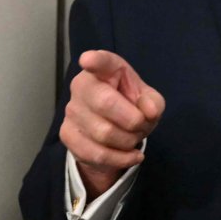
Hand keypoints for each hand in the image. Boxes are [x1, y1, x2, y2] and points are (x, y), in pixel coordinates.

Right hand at [60, 50, 164, 200]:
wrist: (113, 134)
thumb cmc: (130, 107)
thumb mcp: (149, 102)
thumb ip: (153, 102)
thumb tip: (149, 111)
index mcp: (106, 70)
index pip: (101, 62)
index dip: (95, 60)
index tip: (88, 60)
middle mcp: (83, 85)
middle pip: (105, 103)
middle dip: (132, 120)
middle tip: (141, 125)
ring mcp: (72, 110)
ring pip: (103, 133)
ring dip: (128, 141)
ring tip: (133, 138)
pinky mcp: (67, 134)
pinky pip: (96, 153)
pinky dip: (120, 159)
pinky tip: (131, 156)